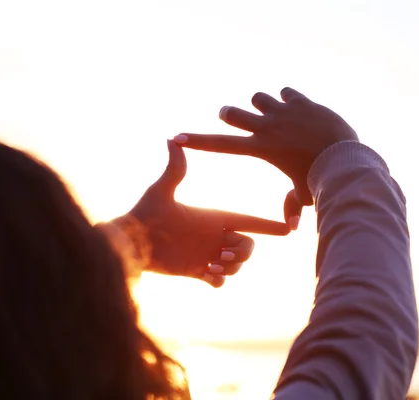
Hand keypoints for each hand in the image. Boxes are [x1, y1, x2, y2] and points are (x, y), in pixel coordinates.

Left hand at [121, 140, 288, 287]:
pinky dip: (218, 280)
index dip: (268, 225)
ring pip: (236, 264)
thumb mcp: (161, 190)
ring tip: (212, 265)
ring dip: (231, 266)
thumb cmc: (144, 214)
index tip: (287, 228)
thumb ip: (174, 168)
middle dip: (244, 251)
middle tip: (223, 252)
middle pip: (247, 246)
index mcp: (213, 218)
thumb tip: (172, 139)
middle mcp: (213, 236)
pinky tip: (207, 275)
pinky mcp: (195, 271)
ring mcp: (206, 254)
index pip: (248, 221)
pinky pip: (219, 280)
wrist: (130, 242)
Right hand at [174, 87, 358, 229]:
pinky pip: (286, 91)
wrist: (344, 158)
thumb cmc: (321, 180)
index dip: (197, 141)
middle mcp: (266, 126)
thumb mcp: (302, 196)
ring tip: (275, 115)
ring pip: (258, 97)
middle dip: (229, 114)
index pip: (220, 145)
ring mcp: (283, 111)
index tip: (177, 136)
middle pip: (233, 112)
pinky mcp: (301, 101)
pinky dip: (288, 99)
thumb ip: (293, 206)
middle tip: (232, 117)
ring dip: (261, 105)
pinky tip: (298, 108)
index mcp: (260, 149)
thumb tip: (291, 228)